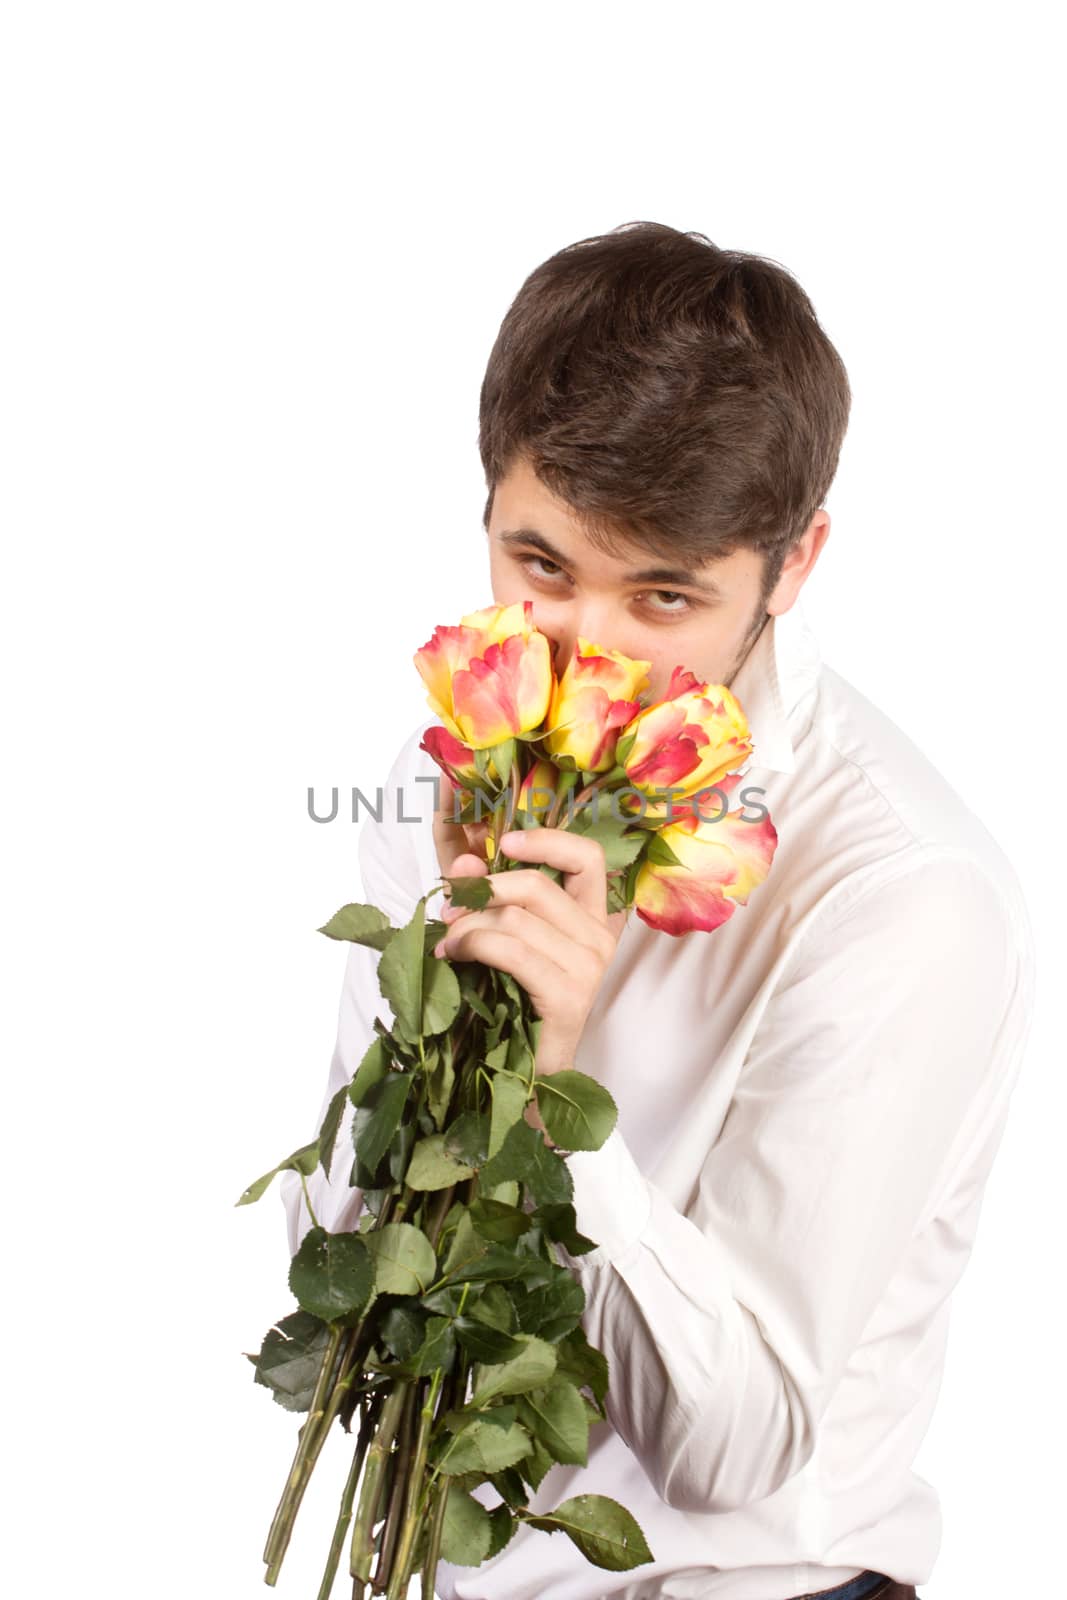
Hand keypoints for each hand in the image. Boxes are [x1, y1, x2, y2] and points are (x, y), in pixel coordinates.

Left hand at [431, 792, 627, 1092]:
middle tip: (448, 911)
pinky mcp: (569, 996)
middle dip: (480, 892)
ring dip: (468, 926)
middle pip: (535, 884)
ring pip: (515, 917)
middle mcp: (599, 938)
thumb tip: (464, 860)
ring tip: (446, 943)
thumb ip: (484, 895)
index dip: (546, 839)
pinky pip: (512, 951)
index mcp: (591, 917)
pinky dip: (473, 946)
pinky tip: (453, 957)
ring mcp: (589, 967)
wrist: (526, 1075)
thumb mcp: (500, 937)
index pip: (588, 857)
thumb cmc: (512, 1002)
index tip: (505, 841)